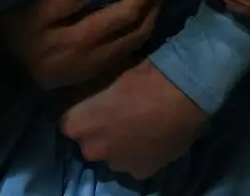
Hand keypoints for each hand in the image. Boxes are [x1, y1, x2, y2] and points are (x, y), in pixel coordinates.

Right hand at [0, 0, 159, 89]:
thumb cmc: (11, 33)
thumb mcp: (28, 11)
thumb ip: (61, 0)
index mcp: (81, 41)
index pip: (125, 15)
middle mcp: (95, 58)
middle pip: (137, 32)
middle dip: (155, 5)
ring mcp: (95, 68)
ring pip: (134, 44)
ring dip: (150, 19)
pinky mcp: (91, 72)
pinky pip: (125, 52)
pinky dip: (138, 33)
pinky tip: (139, 19)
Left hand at [60, 59, 206, 179]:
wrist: (181, 95)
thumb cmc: (141, 78)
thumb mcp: (108, 78)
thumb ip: (95, 97)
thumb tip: (93, 97)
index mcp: (78, 125)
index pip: (68, 123)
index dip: (81, 114)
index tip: (92, 106)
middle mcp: (92, 150)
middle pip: (89, 143)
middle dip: (99, 134)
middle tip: (117, 117)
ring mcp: (118, 165)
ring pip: (113, 156)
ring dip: (120, 146)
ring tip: (139, 128)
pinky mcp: (142, 172)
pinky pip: (135, 164)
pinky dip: (141, 155)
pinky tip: (154, 138)